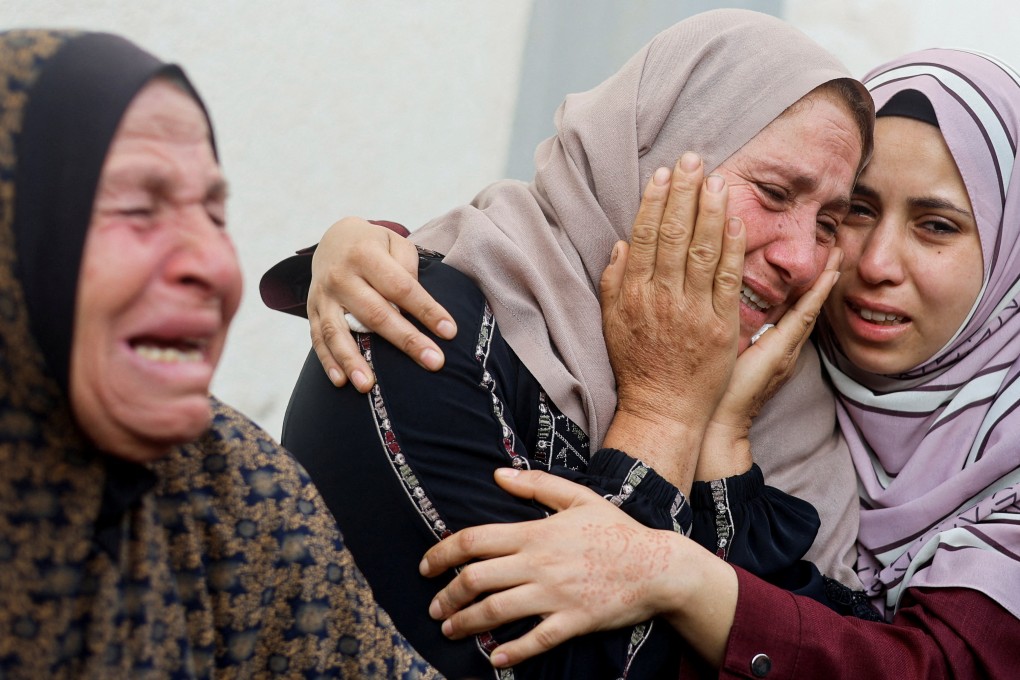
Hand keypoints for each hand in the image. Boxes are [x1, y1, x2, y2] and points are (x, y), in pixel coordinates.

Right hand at [308, 217, 456, 391]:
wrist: (334, 239)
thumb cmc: (375, 246)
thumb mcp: (395, 243)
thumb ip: (407, 269)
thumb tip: (416, 307)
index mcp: (365, 254)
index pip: (401, 287)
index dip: (426, 310)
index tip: (449, 332)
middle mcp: (341, 275)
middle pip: (375, 313)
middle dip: (406, 341)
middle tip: (433, 363)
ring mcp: (323, 295)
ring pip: (337, 331)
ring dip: (353, 361)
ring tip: (369, 386)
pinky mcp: (312, 311)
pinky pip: (318, 339)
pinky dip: (329, 362)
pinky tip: (342, 382)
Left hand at [419, 468, 696, 667]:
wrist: (658, 566)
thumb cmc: (617, 529)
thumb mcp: (577, 497)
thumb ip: (535, 485)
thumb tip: (497, 475)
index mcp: (535, 533)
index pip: (474, 541)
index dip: (441, 553)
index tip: (426, 566)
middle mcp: (538, 564)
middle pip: (475, 580)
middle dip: (446, 596)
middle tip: (435, 607)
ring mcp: (555, 595)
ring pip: (496, 612)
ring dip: (466, 624)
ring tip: (451, 631)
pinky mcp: (573, 621)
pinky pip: (534, 641)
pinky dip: (510, 652)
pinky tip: (494, 658)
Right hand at [598, 153, 744, 488]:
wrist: (662, 409)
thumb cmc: (636, 366)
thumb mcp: (612, 322)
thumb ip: (614, 281)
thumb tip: (622, 244)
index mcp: (634, 293)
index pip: (644, 236)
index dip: (653, 201)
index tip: (661, 174)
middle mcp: (662, 297)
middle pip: (672, 234)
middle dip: (683, 192)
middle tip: (691, 158)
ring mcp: (692, 310)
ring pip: (701, 249)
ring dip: (709, 209)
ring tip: (715, 177)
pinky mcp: (720, 325)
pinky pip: (728, 278)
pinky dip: (732, 246)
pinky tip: (736, 219)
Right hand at [695, 247, 842, 479]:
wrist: (722, 429)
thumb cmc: (724, 394)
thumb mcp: (734, 356)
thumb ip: (746, 328)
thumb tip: (755, 298)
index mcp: (781, 347)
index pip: (808, 307)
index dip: (822, 281)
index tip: (836, 255)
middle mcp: (788, 352)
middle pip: (811, 309)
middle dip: (824, 280)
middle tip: (836, 250)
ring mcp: (783, 359)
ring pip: (802, 319)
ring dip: (812, 293)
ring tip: (820, 268)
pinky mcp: (774, 364)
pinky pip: (790, 330)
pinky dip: (797, 310)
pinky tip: (790, 301)